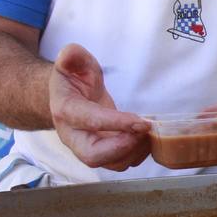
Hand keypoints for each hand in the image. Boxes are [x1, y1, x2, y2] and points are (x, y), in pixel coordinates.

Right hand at [49, 43, 149, 170]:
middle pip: (93, 156)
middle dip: (122, 148)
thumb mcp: (71, 62)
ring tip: (149, 131)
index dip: (116, 123)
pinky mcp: (104, 153)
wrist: (68, 97)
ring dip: (135, 151)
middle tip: (144, 132)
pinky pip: (122, 162)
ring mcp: (88, 147)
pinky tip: (147, 136)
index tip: (142, 122)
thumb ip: (72, 56)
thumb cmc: (72, 79)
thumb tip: (70, 53)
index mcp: (66, 111)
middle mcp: (74, 135)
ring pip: (111, 163)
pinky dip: (138, 154)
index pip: (90, 121)